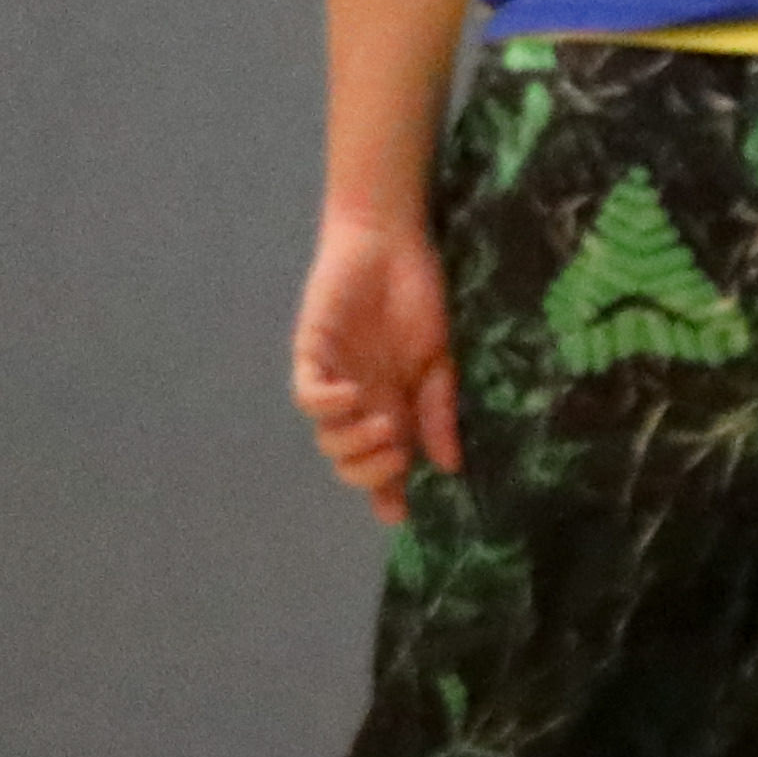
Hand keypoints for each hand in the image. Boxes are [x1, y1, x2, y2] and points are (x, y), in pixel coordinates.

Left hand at [293, 214, 462, 518]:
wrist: (391, 242)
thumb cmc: (419, 296)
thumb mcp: (442, 360)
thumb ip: (440, 410)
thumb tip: (449, 466)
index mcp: (393, 407)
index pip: (384, 464)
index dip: (388, 493)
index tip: (401, 514)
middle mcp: (360, 403)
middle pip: (348, 462)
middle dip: (371, 472)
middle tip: (397, 455)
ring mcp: (334, 380)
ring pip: (326, 437)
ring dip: (353, 443)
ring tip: (383, 426)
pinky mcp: (312, 353)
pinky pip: (308, 394)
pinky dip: (327, 405)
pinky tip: (354, 397)